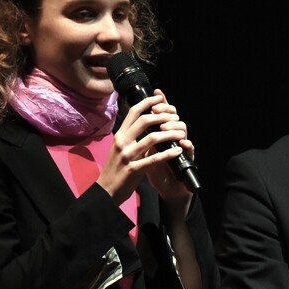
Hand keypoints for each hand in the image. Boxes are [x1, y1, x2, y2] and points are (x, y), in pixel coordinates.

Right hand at [98, 90, 191, 204]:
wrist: (107, 191)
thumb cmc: (117, 169)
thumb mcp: (122, 149)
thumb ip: (133, 137)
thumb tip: (149, 125)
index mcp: (120, 135)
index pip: (133, 112)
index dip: (147, 102)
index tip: (160, 98)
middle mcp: (122, 142)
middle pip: (144, 121)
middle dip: (163, 116)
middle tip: (176, 116)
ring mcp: (127, 156)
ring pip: (152, 138)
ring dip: (170, 133)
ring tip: (181, 132)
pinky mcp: (134, 169)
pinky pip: (154, 159)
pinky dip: (168, 154)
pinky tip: (178, 151)